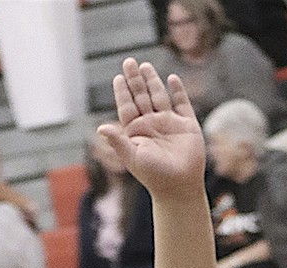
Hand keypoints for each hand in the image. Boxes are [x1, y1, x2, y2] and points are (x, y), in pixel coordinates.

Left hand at [97, 59, 205, 199]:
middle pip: (141, 97)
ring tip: (144, 66)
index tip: (118, 78)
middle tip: (129, 62)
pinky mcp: (187, 125)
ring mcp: (169, 124)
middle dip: (135, 80)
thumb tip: (100, 128)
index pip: (127, 107)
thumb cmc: (154, 175)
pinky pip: (182, 103)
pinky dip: (177, 91)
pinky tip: (171, 78)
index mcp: (137, 132)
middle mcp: (152, 126)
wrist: (179, 187)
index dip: (123, 92)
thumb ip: (118, 141)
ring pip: (159, 97)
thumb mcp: (132, 157)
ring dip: (152, 82)